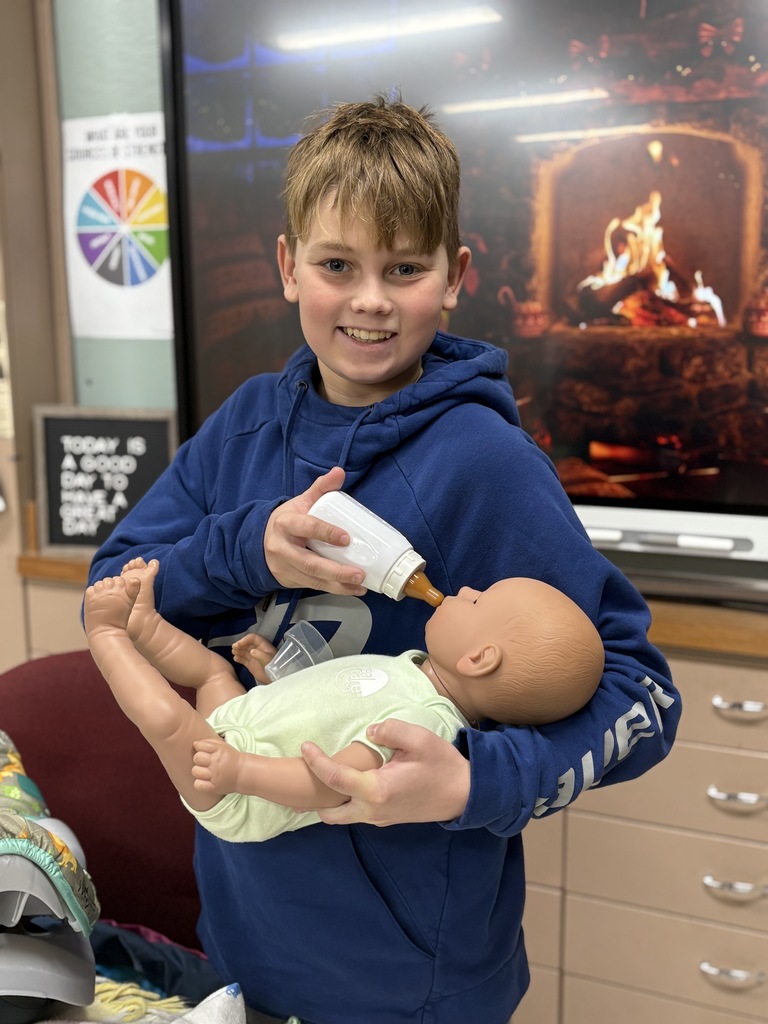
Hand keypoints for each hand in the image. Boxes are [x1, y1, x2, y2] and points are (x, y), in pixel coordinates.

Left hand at [192, 737, 240, 794]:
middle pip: (197, 758)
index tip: (203, 750)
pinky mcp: (213, 787)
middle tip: (204, 762)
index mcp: (219, 750)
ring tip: (205, 772)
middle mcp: (216, 762)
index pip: (200, 745)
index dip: (199, 747)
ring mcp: (214, 775)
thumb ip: (209, 742)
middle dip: (198, 759)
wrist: (243, 773)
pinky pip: (198, 785)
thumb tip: (195, 744)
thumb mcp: (223, 746)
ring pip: (195, 771)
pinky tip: (204, 781)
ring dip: (198, 771)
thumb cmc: (230, 758)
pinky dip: (199, 783)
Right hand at [232, 633, 275, 683]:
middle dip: (240, 645)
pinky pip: (243, 659)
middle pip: (247, 644)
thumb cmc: (274, 667)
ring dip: (238, 651)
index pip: (253, 638)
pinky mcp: (251, 665)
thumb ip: (261, 655)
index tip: (239, 644)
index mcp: (263, 645)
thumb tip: (251, 651)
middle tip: (234, 648)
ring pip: (244, 651)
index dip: (245, 639)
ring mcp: (254, 657)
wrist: (275, 679)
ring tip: (234, 653)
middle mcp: (258, 650)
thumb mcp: (268, 660)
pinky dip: (238, 658)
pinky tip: (235, 659)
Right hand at [264, 467, 367, 595]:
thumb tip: (339, 471)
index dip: (325, 532)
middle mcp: (282, 547)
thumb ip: (320, 488)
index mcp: (286, 523)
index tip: (346, 538)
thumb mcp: (300, 502)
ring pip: (312, 579)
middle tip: (359, 573)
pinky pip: (312, 586)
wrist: (259, 541)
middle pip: (309, 562)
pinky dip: (333, 589)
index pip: (306, 527)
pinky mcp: (289, 580)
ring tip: (360, 585)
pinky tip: (351, 590)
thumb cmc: (288, 520)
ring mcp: (284, 566)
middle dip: (336, 571)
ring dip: (338, 585)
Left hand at [301, 719, 470, 825]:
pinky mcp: (386, 820)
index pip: (335, 778)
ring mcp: (379, 819)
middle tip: (302, 777)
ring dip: (327, 802)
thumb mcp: (419, 739)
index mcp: (377, 790)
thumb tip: (369, 733)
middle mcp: (373, 810)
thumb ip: (391, 731)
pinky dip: (343, 803)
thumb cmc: (442, 766)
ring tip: (319, 781)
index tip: (305, 746)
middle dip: (311, 798)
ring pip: (341, 817)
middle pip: (329, 812)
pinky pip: (355, 815)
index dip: (316, 761)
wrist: (464, 794)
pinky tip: (344, 787)